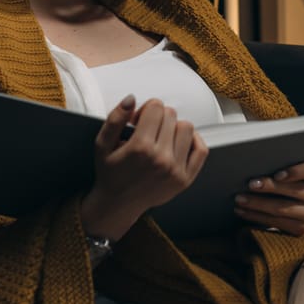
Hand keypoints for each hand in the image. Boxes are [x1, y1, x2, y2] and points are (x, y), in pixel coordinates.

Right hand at [81, 95, 207, 240]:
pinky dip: (193, 141)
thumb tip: (132, 99)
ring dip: (174, 127)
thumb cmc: (110, 173)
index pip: (156, 107)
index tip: (138, 120)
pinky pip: (201, 149)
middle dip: (158, 117)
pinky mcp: (185, 179)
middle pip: (171, 115)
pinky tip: (178, 143)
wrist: (118, 204)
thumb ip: (115, 118)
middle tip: (147, 130)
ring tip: (161, 138)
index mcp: (140, 148)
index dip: (146, 109)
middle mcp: (161, 159)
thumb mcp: (102, 144)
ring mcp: (176, 170)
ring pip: (187, 127)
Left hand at [235, 159, 303, 236]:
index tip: (277, 175)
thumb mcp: (297, 178)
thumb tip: (255, 166)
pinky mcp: (302, 230)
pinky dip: (256, 216)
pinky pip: (275, 222)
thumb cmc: (295, 188)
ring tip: (240, 199)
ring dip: (257, 204)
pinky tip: (243, 211)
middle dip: (269, 187)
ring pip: (282, 208)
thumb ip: (285, 171)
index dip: (297, 171)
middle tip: (250, 184)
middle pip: (294, 190)